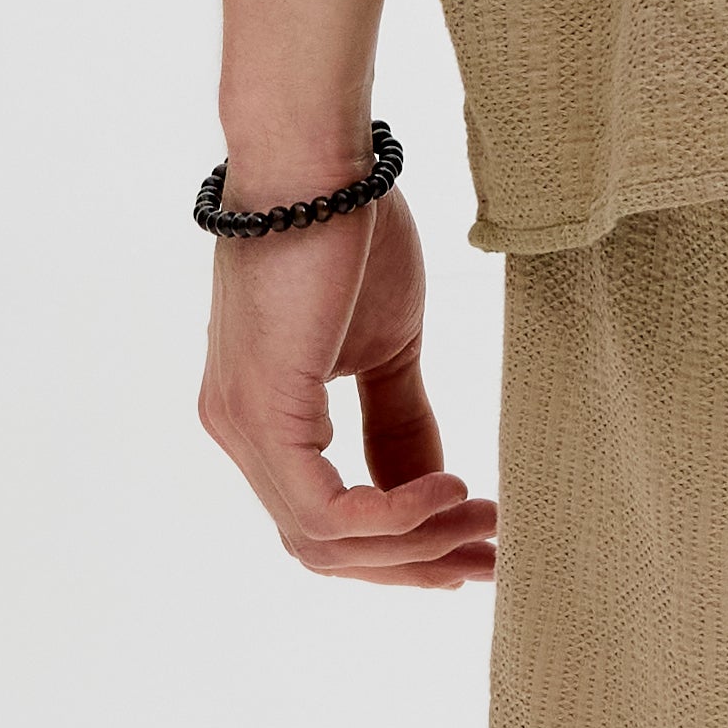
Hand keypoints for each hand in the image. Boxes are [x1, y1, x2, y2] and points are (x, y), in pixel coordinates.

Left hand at [195, 172, 495, 589]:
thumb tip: (431, 493)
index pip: (321, 521)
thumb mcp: (387, 350)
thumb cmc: (349, 232)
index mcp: (261, 418)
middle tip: (491, 559)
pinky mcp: (265, 412)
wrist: (318, 162)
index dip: (399, 550)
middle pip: (321, 549)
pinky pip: (327, 509)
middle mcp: (236, 432)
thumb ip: (400, 425)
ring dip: (416, 544)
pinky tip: (451, 490)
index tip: (473, 550)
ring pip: (325, 541)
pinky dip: (395, 515)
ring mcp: (242, 427)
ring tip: (484, 520)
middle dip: (413, 564)